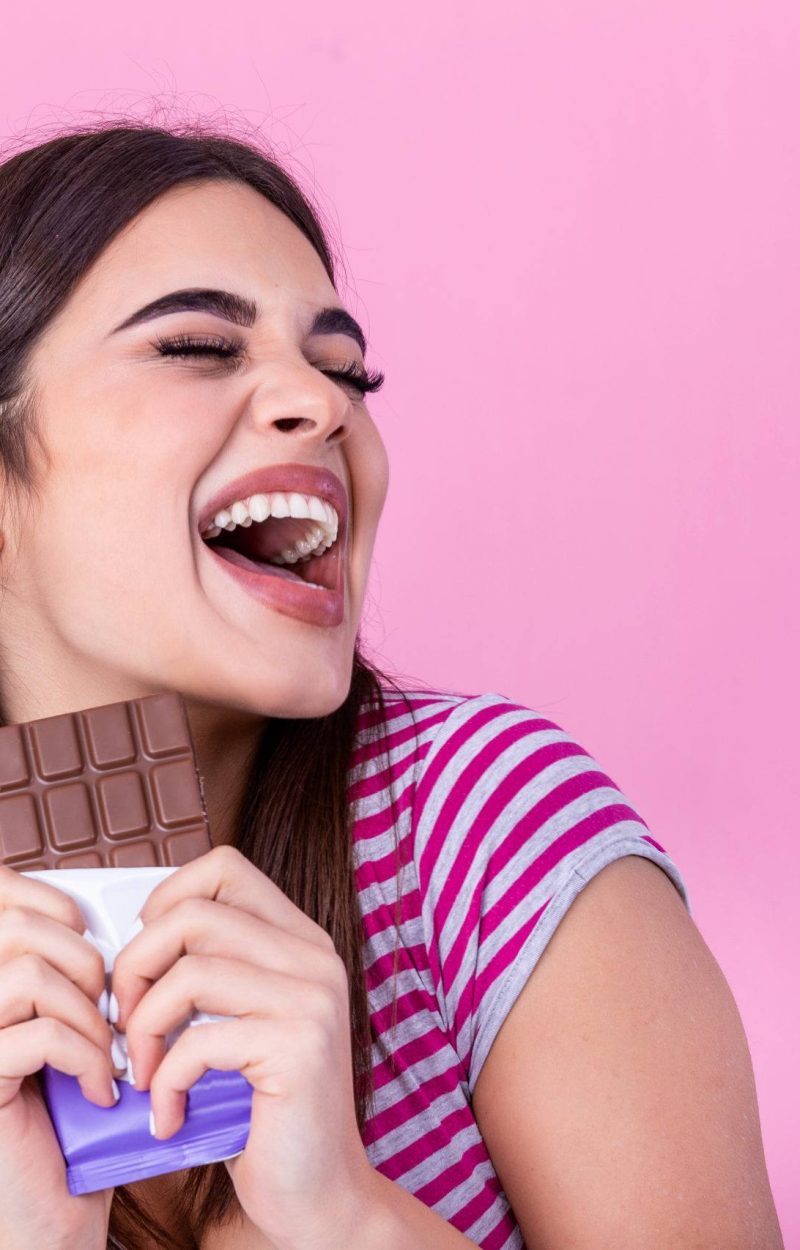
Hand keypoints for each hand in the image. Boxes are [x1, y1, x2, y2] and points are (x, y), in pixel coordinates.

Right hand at [0, 866, 118, 1249]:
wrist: (51, 1221)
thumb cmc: (70, 1122)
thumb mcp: (73, 1029)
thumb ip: (69, 970)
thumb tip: (99, 919)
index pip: (1, 893)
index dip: (55, 907)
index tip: (94, 953)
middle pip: (17, 924)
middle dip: (86, 962)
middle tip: (112, 1013)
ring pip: (27, 975)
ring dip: (88, 1014)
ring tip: (108, 1054)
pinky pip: (37, 1035)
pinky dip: (85, 1058)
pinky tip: (99, 1091)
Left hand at [112, 845, 374, 1249]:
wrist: (320, 1194)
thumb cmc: (262, 1111)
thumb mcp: (237, 1022)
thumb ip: (208, 972)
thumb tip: (130, 943)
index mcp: (299, 940)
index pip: (223, 868)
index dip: (165, 901)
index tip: (146, 960)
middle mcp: (313, 957)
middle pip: (192, 914)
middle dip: (136, 967)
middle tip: (127, 1024)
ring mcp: (313, 999)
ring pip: (190, 973)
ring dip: (146, 1029)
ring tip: (147, 1073)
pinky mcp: (301, 1047)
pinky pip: (199, 1041)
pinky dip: (166, 1084)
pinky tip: (170, 1115)